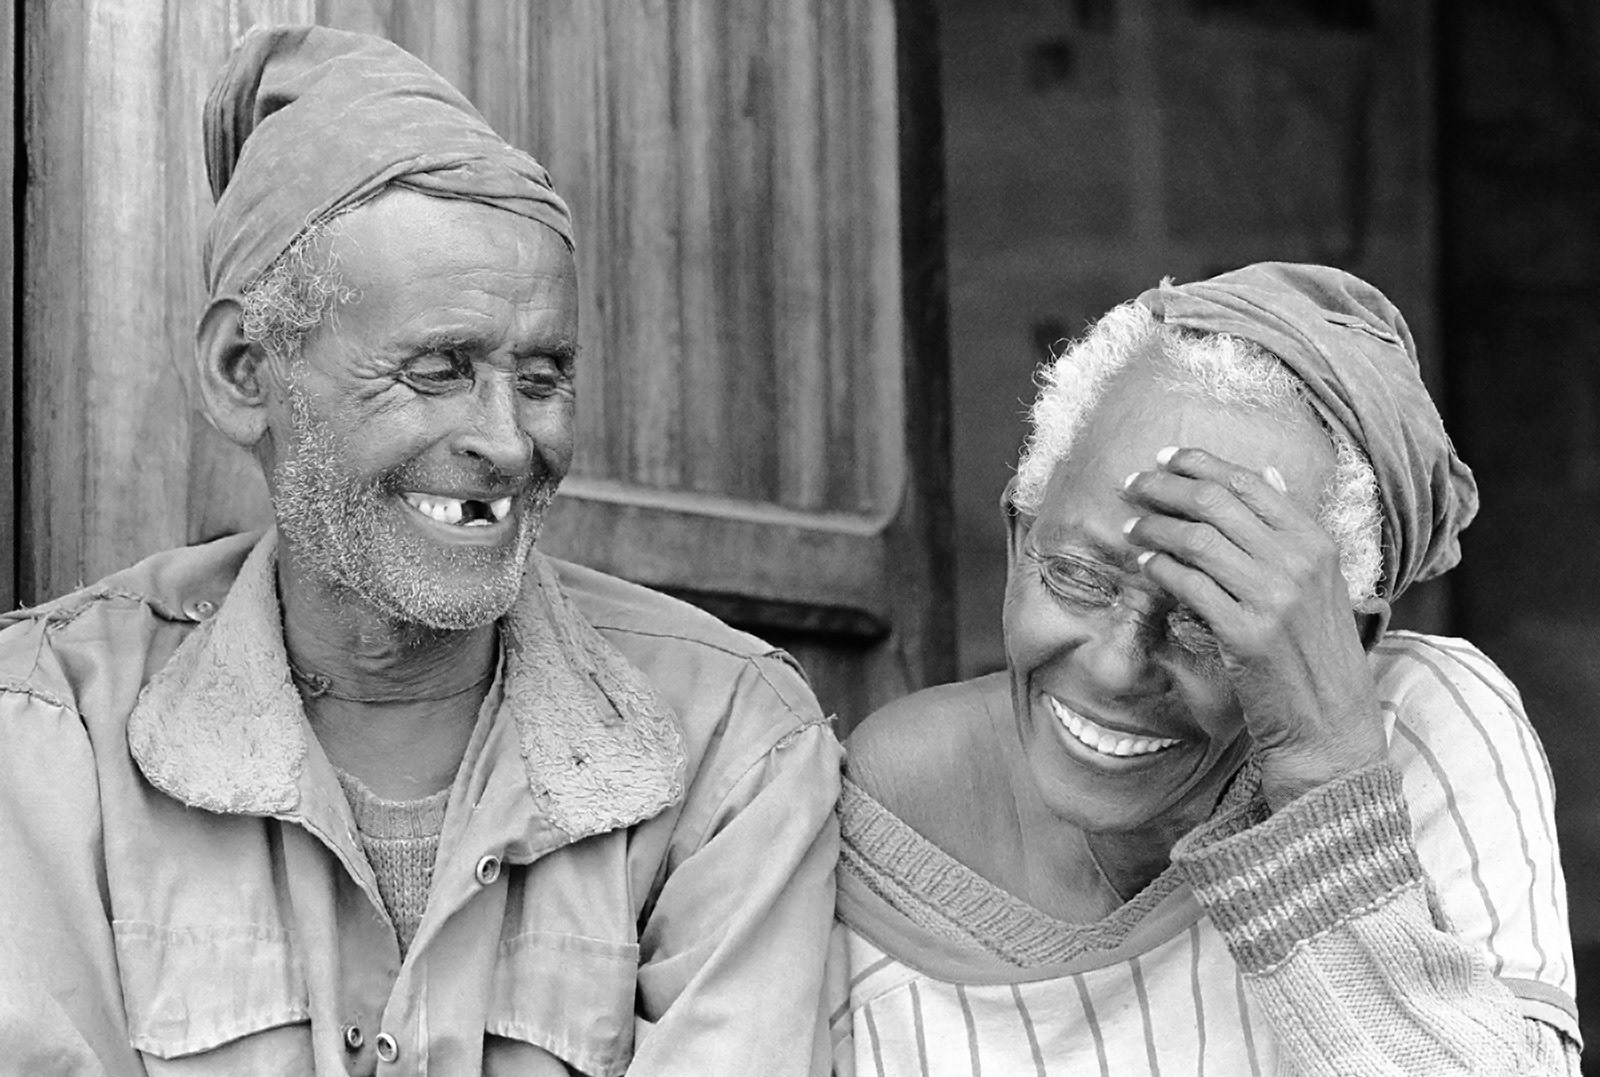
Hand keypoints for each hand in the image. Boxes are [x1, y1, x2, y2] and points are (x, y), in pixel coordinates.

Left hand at [1121, 446, 1384, 808]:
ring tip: (1129, 526)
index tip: (1165, 458)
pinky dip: (1159, 569)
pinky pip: (1188, 585)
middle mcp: (1298, 562)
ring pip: (1195, 540)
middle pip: (1214, 504)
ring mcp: (1273, 597)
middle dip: (1164, 488)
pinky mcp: (1245, 633)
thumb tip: (1268, 472)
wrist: (1329, 723)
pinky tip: (1144, 565)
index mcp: (1316, 542)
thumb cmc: (1315, 651)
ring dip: (1153, 527)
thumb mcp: (1320, 581)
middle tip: (1131, 485)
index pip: (1249, 483)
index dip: (1200, 464)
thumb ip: (1291, 527)